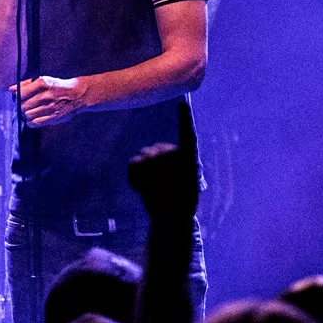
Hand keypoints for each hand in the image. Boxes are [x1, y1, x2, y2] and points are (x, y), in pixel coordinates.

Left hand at [15, 75, 87, 126]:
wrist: (77, 94)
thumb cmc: (57, 87)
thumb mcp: (43, 80)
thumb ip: (26, 84)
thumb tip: (11, 89)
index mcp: (42, 84)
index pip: (20, 94)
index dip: (17, 98)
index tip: (20, 98)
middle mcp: (45, 95)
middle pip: (23, 106)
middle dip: (21, 107)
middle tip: (26, 105)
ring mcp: (50, 107)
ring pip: (27, 115)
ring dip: (26, 114)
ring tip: (31, 111)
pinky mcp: (54, 117)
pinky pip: (35, 123)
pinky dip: (31, 122)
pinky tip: (33, 118)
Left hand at [129, 100, 201, 222]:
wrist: (172, 219)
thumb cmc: (178, 207)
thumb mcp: (182, 186)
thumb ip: (173, 170)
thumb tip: (156, 162)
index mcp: (190, 158)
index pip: (188, 134)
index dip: (184, 118)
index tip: (182, 103)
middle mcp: (178, 152)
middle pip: (155, 150)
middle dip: (148, 166)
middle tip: (152, 187)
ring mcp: (164, 155)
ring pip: (142, 156)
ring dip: (140, 172)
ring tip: (148, 190)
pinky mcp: (150, 162)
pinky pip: (134, 161)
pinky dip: (132, 174)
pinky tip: (138, 189)